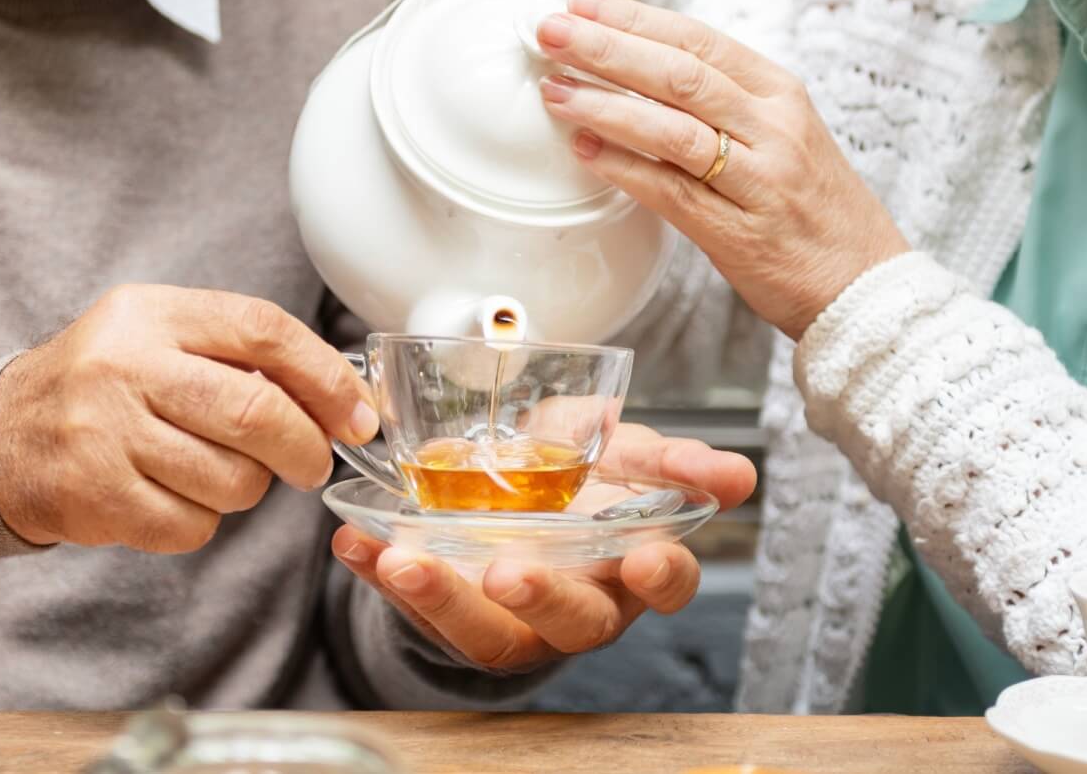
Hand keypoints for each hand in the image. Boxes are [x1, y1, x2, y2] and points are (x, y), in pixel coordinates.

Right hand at [0, 285, 377, 551]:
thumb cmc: (105, 387)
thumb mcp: (159, 336)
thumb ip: (240, 352)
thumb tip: (344, 394)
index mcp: (152, 313)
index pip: (264, 330)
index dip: (327, 376)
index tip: (358, 414)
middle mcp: (125, 366)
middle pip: (255, 410)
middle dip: (306, 446)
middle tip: (313, 462)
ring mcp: (105, 434)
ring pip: (232, 478)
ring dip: (249, 487)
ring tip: (220, 472)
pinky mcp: (94, 498)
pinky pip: (193, 525)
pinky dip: (202, 521)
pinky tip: (174, 496)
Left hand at [332, 424, 755, 670]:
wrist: (513, 495)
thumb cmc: (580, 484)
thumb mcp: (626, 456)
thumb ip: (671, 461)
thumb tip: (732, 473)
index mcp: (631, 568)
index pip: (663, 585)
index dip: (660, 575)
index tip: (646, 555)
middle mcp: (576, 603)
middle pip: (570, 619)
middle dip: (542, 598)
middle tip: (507, 572)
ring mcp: (509, 617)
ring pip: (484, 630)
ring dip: (441, 597)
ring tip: (401, 559)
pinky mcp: (448, 614)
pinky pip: (412, 605)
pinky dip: (379, 573)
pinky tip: (354, 540)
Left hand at [534, 0, 910, 341]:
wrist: (864, 284)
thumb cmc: (813, 208)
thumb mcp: (784, 135)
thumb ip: (724, 102)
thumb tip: (642, 67)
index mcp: (781, 94)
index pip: (699, 39)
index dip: (635, 19)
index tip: (582, 4)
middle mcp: (773, 128)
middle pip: (680, 74)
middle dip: (608, 48)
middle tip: (551, 32)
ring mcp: (759, 180)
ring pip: (673, 129)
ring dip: (606, 106)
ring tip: (556, 91)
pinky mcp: (739, 233)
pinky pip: (671, 192)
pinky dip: (623, 168)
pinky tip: (584, 152)